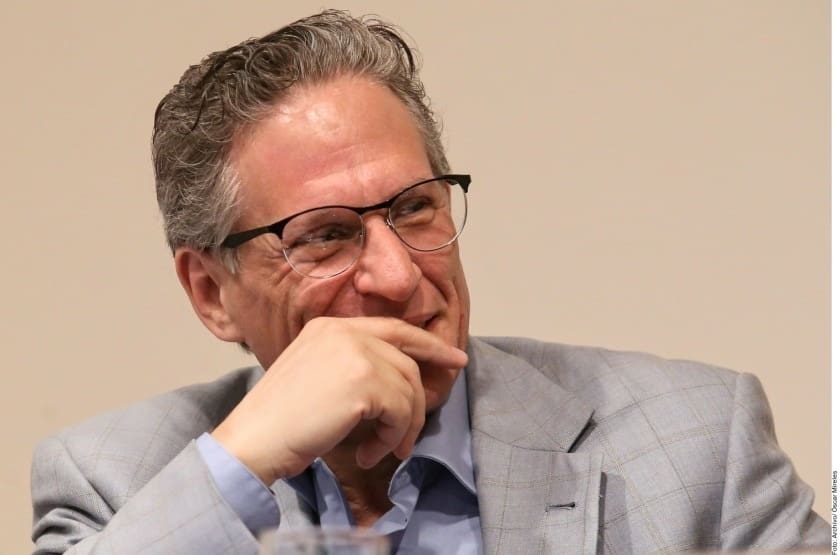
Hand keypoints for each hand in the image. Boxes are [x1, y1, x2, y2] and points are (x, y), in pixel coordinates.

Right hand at [210, 316, 467, 484]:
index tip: (455, 359)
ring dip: (402, 428)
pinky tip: (368, 454)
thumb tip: (399, 387)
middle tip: (414, 434)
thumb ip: (353, 367)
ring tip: (382, 451)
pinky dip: (391, 439)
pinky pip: (400, 413)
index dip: (429, 344)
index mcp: (331, 326)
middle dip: (419, 401)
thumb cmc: (280, 420)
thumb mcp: (316, 375)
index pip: (394, 328)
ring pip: (408, 389)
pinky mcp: (364, 382)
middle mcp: (345, 332)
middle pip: (407, 362)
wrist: (253, 439)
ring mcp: (356, 354)